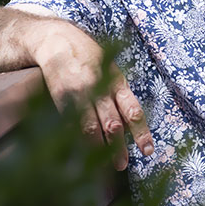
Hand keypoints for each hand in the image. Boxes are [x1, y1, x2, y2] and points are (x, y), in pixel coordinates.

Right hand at [28, 20, 153, 169]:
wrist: (56, 40)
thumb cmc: (89, 56)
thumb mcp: (110, 68)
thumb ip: (118, 92)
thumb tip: (130, 122)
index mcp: (117, 81)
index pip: (133, 110)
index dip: (141, 132)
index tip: (147, 150)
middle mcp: (100, 87)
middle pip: (113, 124)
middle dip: (119, 148)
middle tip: (123, 164)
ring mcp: (79, 93)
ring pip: (91, 127)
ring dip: (99, 149)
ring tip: (104, 165)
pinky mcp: (60, 97)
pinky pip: (71, 123)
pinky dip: (78, 139)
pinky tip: (83, 151)